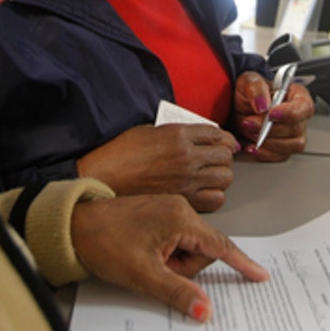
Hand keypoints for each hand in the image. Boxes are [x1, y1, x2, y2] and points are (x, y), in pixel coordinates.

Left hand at [71, 195, 268, 322]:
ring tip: (146, 259)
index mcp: (181, 218)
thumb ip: (178, 292)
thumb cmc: (104, 242)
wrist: (74, 225)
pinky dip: (167, 252)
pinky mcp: (158, 213)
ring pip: (188, 245)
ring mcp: (168, 208)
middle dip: (184, 267)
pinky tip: (146, 255)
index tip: (259, 275)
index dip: (241, 263)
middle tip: (156, 268)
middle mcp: (179, 208)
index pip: (221, 245)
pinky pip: (176, 238)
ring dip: (172, 260)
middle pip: (203, 249)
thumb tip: (204, 309)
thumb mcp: (143, 274)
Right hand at [76, 124, 238, 211]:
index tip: (221, 143)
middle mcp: (187, 157)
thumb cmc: (119, 155)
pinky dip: (214, 196)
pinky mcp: (184, 200)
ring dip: (221, 176)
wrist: (103, 178)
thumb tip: (195, 138)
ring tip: (211, 176)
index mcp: (178, 135)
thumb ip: (176, 133)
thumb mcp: (149, 130)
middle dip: (223, 157)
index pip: (218, 133)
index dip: (223, 139)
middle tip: (216, 160)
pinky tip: (204, 192)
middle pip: (226, 155)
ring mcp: (187, 180)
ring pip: (225, 178)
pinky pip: (215, 200)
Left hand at [233, 71, 311, 160]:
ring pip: (292, 145)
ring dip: (270, 142)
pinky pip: (281, 156)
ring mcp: (293, 133)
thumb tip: (263, 105)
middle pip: (296, 128)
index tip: (271, 114)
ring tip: (251, 133)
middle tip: (250, 123)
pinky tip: (252, 147)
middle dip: (271, 128)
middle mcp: (299, 116)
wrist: (238, 107)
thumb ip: (256, 88)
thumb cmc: (249, 92)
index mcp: (297, 95)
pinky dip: (265, 154)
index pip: (303, 106)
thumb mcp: (248, 81)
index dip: (290, 113)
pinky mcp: (284, 147)